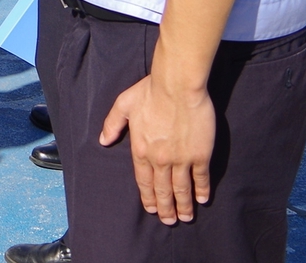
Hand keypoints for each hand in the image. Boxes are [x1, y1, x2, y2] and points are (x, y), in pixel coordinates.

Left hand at [100, 68, 215, 224]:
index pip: (143, 181)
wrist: (177, 85)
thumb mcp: (124, 104)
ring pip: (181, 189)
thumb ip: (112, 124)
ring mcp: (181, 159)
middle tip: (169, 220)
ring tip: (185, 217)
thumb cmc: (151, 91)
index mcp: (141, 150)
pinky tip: (202, 199)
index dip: (148, 197)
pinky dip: (201, 190)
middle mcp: (160, 159)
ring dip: (183, 205)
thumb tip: (103, 140)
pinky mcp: (200, 155)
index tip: (151, 209)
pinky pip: (200, 178)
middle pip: (162, 190)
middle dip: (166, 208)